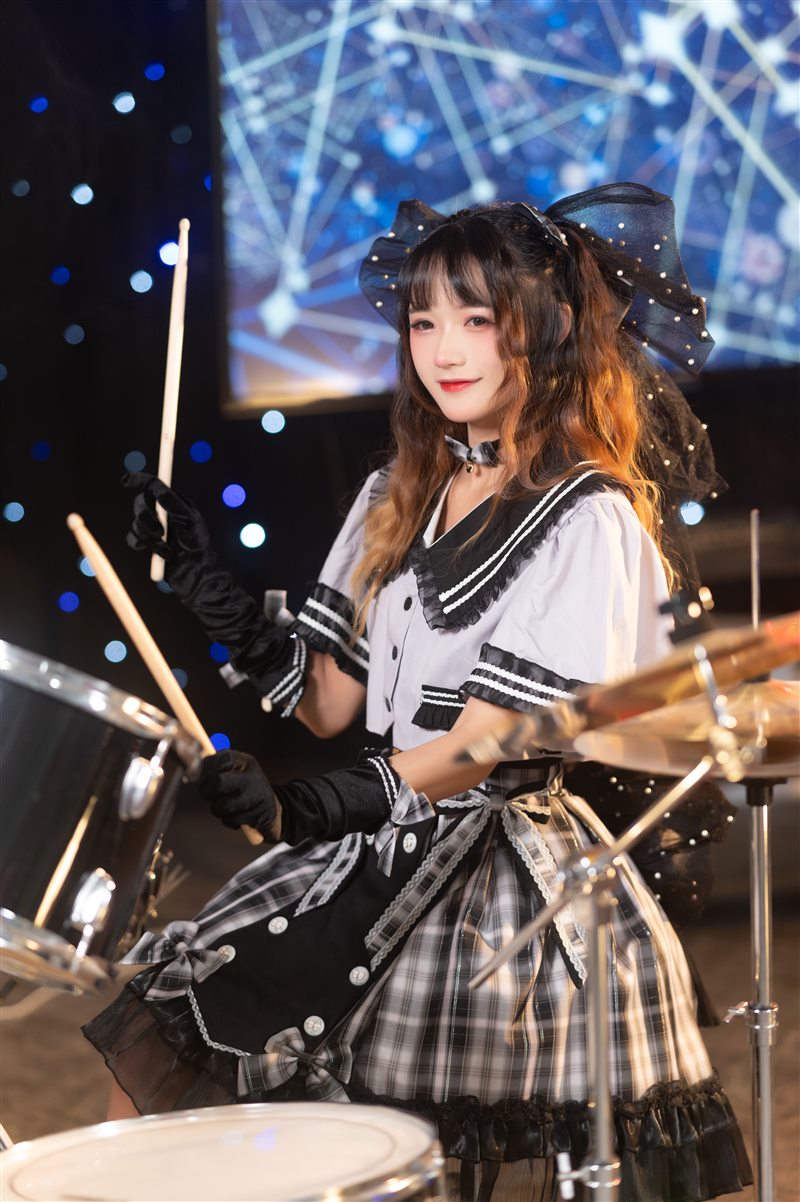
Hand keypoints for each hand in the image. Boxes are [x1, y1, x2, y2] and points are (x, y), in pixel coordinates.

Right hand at [122, 472, 211, 596]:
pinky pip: (132, 539)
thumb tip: (157, 487)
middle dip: (146, 517)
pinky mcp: (145, 543)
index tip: (126, 480)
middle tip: (160, 531)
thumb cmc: (197, 544)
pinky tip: (162, 555)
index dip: (139, 479)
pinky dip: (144, 547)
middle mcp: (160, 512)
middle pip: (140, 504)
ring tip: (167, 549)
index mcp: (172, 502)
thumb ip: (173, 503)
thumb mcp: (190, 520)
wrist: (195, 571)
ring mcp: (152, 528)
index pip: (153, 485)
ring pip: (135, 523)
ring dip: (150, 537)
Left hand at [197, 749, 279, 838]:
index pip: (221, 759)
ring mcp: (256, 796)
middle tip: (206, 794)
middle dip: (206, 791)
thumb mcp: (239, 771)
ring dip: (217, 809)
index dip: (206, 768)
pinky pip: (230, 820)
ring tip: (224, 806)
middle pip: (218, 782)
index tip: (201, 776)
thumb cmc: (247, 789)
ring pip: (221, 806)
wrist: (275, 810)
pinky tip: (237, 816)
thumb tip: (191, 771)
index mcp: (247, 762)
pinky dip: (229, 821)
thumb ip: (217, 767)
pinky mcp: (257, 816)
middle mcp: (252, 777)